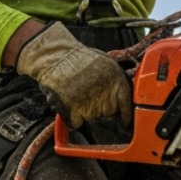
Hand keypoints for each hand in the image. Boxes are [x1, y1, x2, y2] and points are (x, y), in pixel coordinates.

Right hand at [14, 22, 133, 128]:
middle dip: (102, 108)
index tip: (123, 120)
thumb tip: (121, 95)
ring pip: (93, 118)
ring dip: (87, 111)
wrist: (54, 56)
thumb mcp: (105, 62)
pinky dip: (73, 117)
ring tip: (78, 94)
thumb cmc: (77, 56)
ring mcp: (90, 105)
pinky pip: (77, 123)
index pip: (126, 104)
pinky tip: (69, 103)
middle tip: (90, 95)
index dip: (125, 114)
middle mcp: (106, 95)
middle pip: (109, 113)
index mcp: (116, 80)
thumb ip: (115, 80)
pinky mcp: (74, 112)